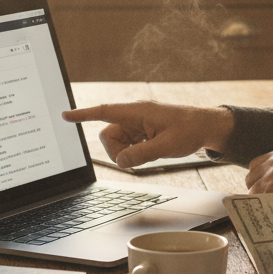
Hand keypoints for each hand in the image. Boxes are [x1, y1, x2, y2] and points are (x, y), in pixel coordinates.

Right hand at [62, 101, 233, 168]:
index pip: (105, 112)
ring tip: (151, 151)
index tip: (65, 115)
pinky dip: (134, 152)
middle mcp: (134, 116)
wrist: (207, 127)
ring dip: (127, 153)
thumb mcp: (168, 145)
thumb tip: (121, 162)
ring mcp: (137, 125)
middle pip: (108, 135)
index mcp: (138, 112)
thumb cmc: (190, 129)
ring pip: (116, 143)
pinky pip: (127, 146)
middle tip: (138, 157)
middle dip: (117, 150)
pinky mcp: (142, 133)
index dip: (84, 115)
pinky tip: (151, 150)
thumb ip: (142, 154)